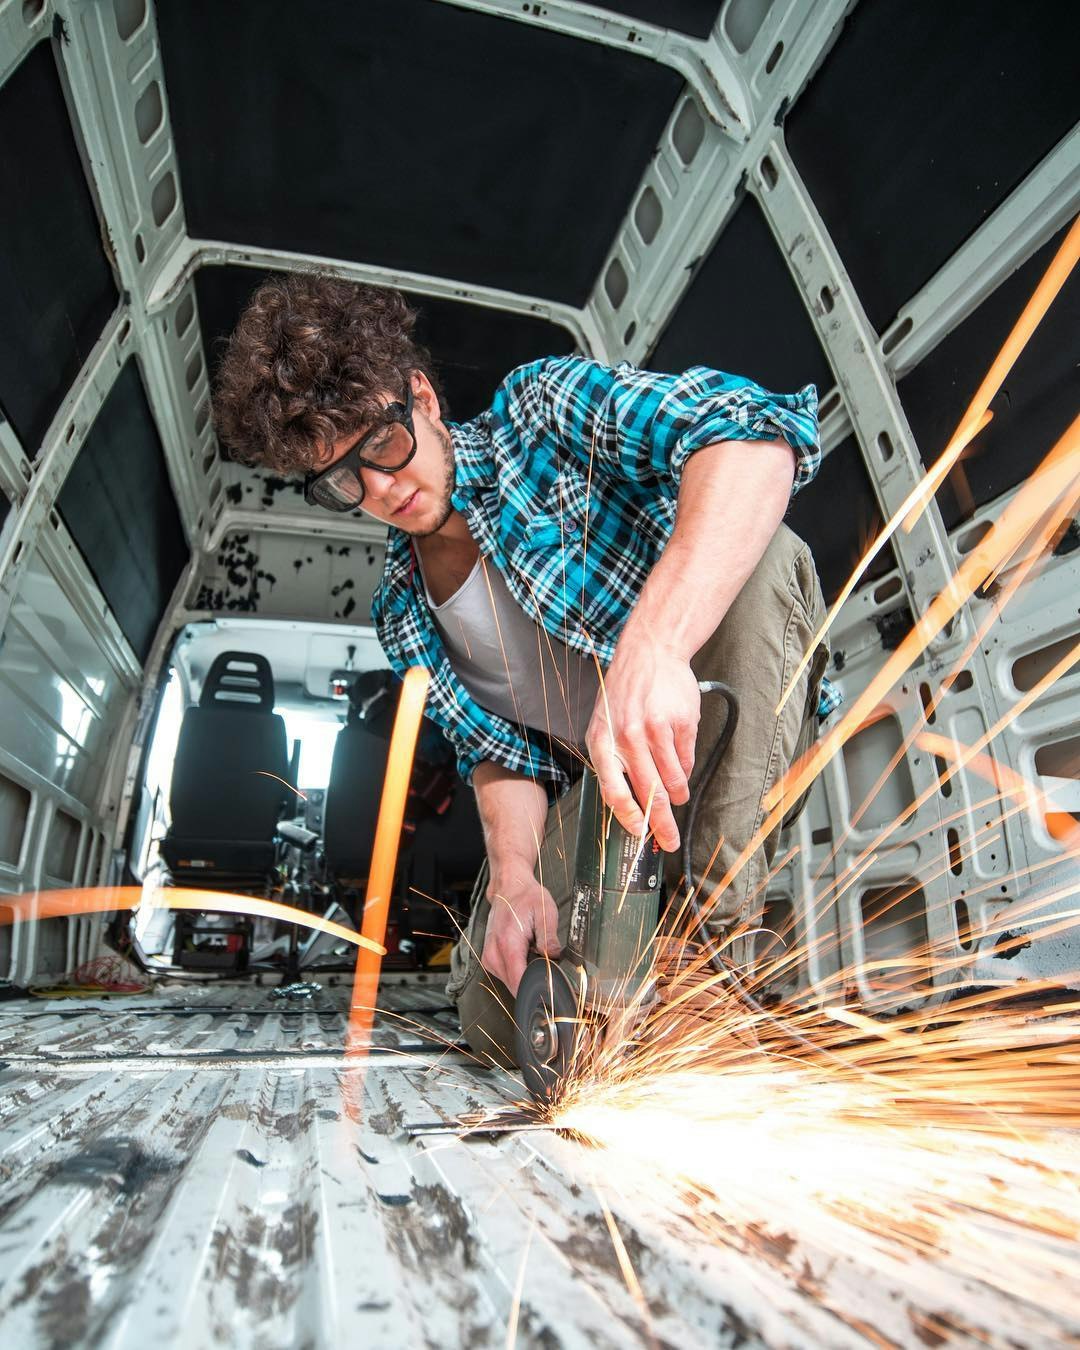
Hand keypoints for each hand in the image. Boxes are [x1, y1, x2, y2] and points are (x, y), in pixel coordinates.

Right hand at [481, 864, 560, 995]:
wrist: (508, 887)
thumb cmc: (526, 897)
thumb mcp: (545, 912)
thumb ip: (549, 938)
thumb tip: (555, 960)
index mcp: (508, 944)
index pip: (519, 983)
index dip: (537, 990)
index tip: (551, 989)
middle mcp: (494, 954)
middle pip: (515, 987)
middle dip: (534, 984)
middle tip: (549, 970)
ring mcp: (489, 958)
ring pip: (511, 985)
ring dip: (526, 978)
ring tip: (535, 957)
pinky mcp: (490, 960)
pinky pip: (506, 977)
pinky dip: (518, 972)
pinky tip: (526, 957)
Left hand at [585, 638, 698, 851]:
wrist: (649, 653)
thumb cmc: (623, 695)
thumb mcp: (603, 725)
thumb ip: (611, 761)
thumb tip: (626, 805)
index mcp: (604, 741)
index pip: (614, 790)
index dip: (629, 816)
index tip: (640, 832)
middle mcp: (629, 736)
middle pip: (649, 792)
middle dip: (662, 823)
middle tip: (669, 841)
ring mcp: (658, 728)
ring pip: (672, 778)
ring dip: (677, 795)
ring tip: (679, 798)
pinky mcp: (682, 721)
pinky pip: (686, 759)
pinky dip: (684, 768)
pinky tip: (680, 764)